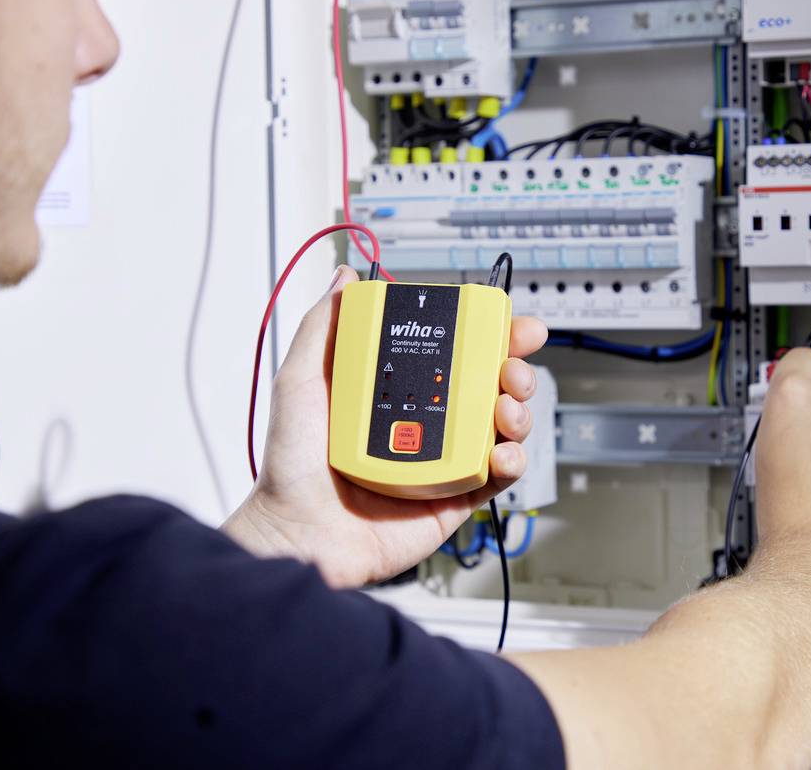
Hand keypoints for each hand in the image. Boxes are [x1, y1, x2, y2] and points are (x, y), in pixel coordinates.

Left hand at [223, 265, 548, 587]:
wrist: (298, 533)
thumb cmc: (291, 467)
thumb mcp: (301, 381)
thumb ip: (324, 328)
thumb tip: (344, 278)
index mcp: (400, 390)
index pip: (456, 352)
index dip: (489, 334)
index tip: (507, 322)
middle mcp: (428, 421)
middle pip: (491, 385)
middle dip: (515, 370)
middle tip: (511, 371)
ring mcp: (445, 459)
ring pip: (504, 427)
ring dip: (518, 412)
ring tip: (505, 411)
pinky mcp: (456, 497)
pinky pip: (499, 476)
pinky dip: (513, 461)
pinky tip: (502, 453)